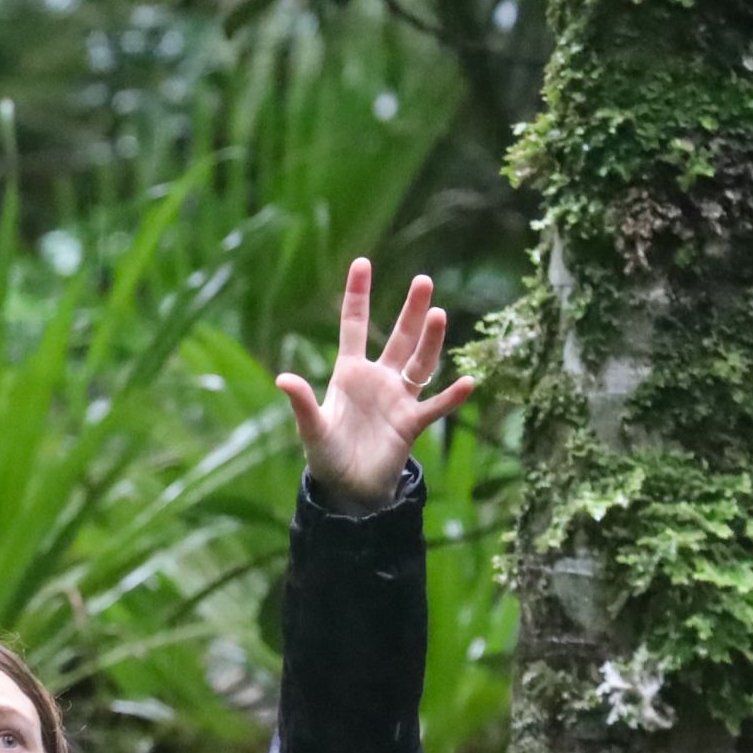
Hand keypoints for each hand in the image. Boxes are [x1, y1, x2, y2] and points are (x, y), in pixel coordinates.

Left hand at [277, 258, 476, 513]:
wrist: (349, 489)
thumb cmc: (327, 455)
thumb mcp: (312, 428)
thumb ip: (302, 401)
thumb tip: (283, 377)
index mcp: (350, 372)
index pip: (355, 325)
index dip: (358, 295)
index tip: (363, 262)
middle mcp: (379, 379)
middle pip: (399, 338)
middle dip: (411, 311)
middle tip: (424, 281)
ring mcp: (398, 400)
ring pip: (420, 365)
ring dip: (430, 342)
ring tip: (439, 314)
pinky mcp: (412, 424)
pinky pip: (435, 407)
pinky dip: (451, 397)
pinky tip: (469, 382)